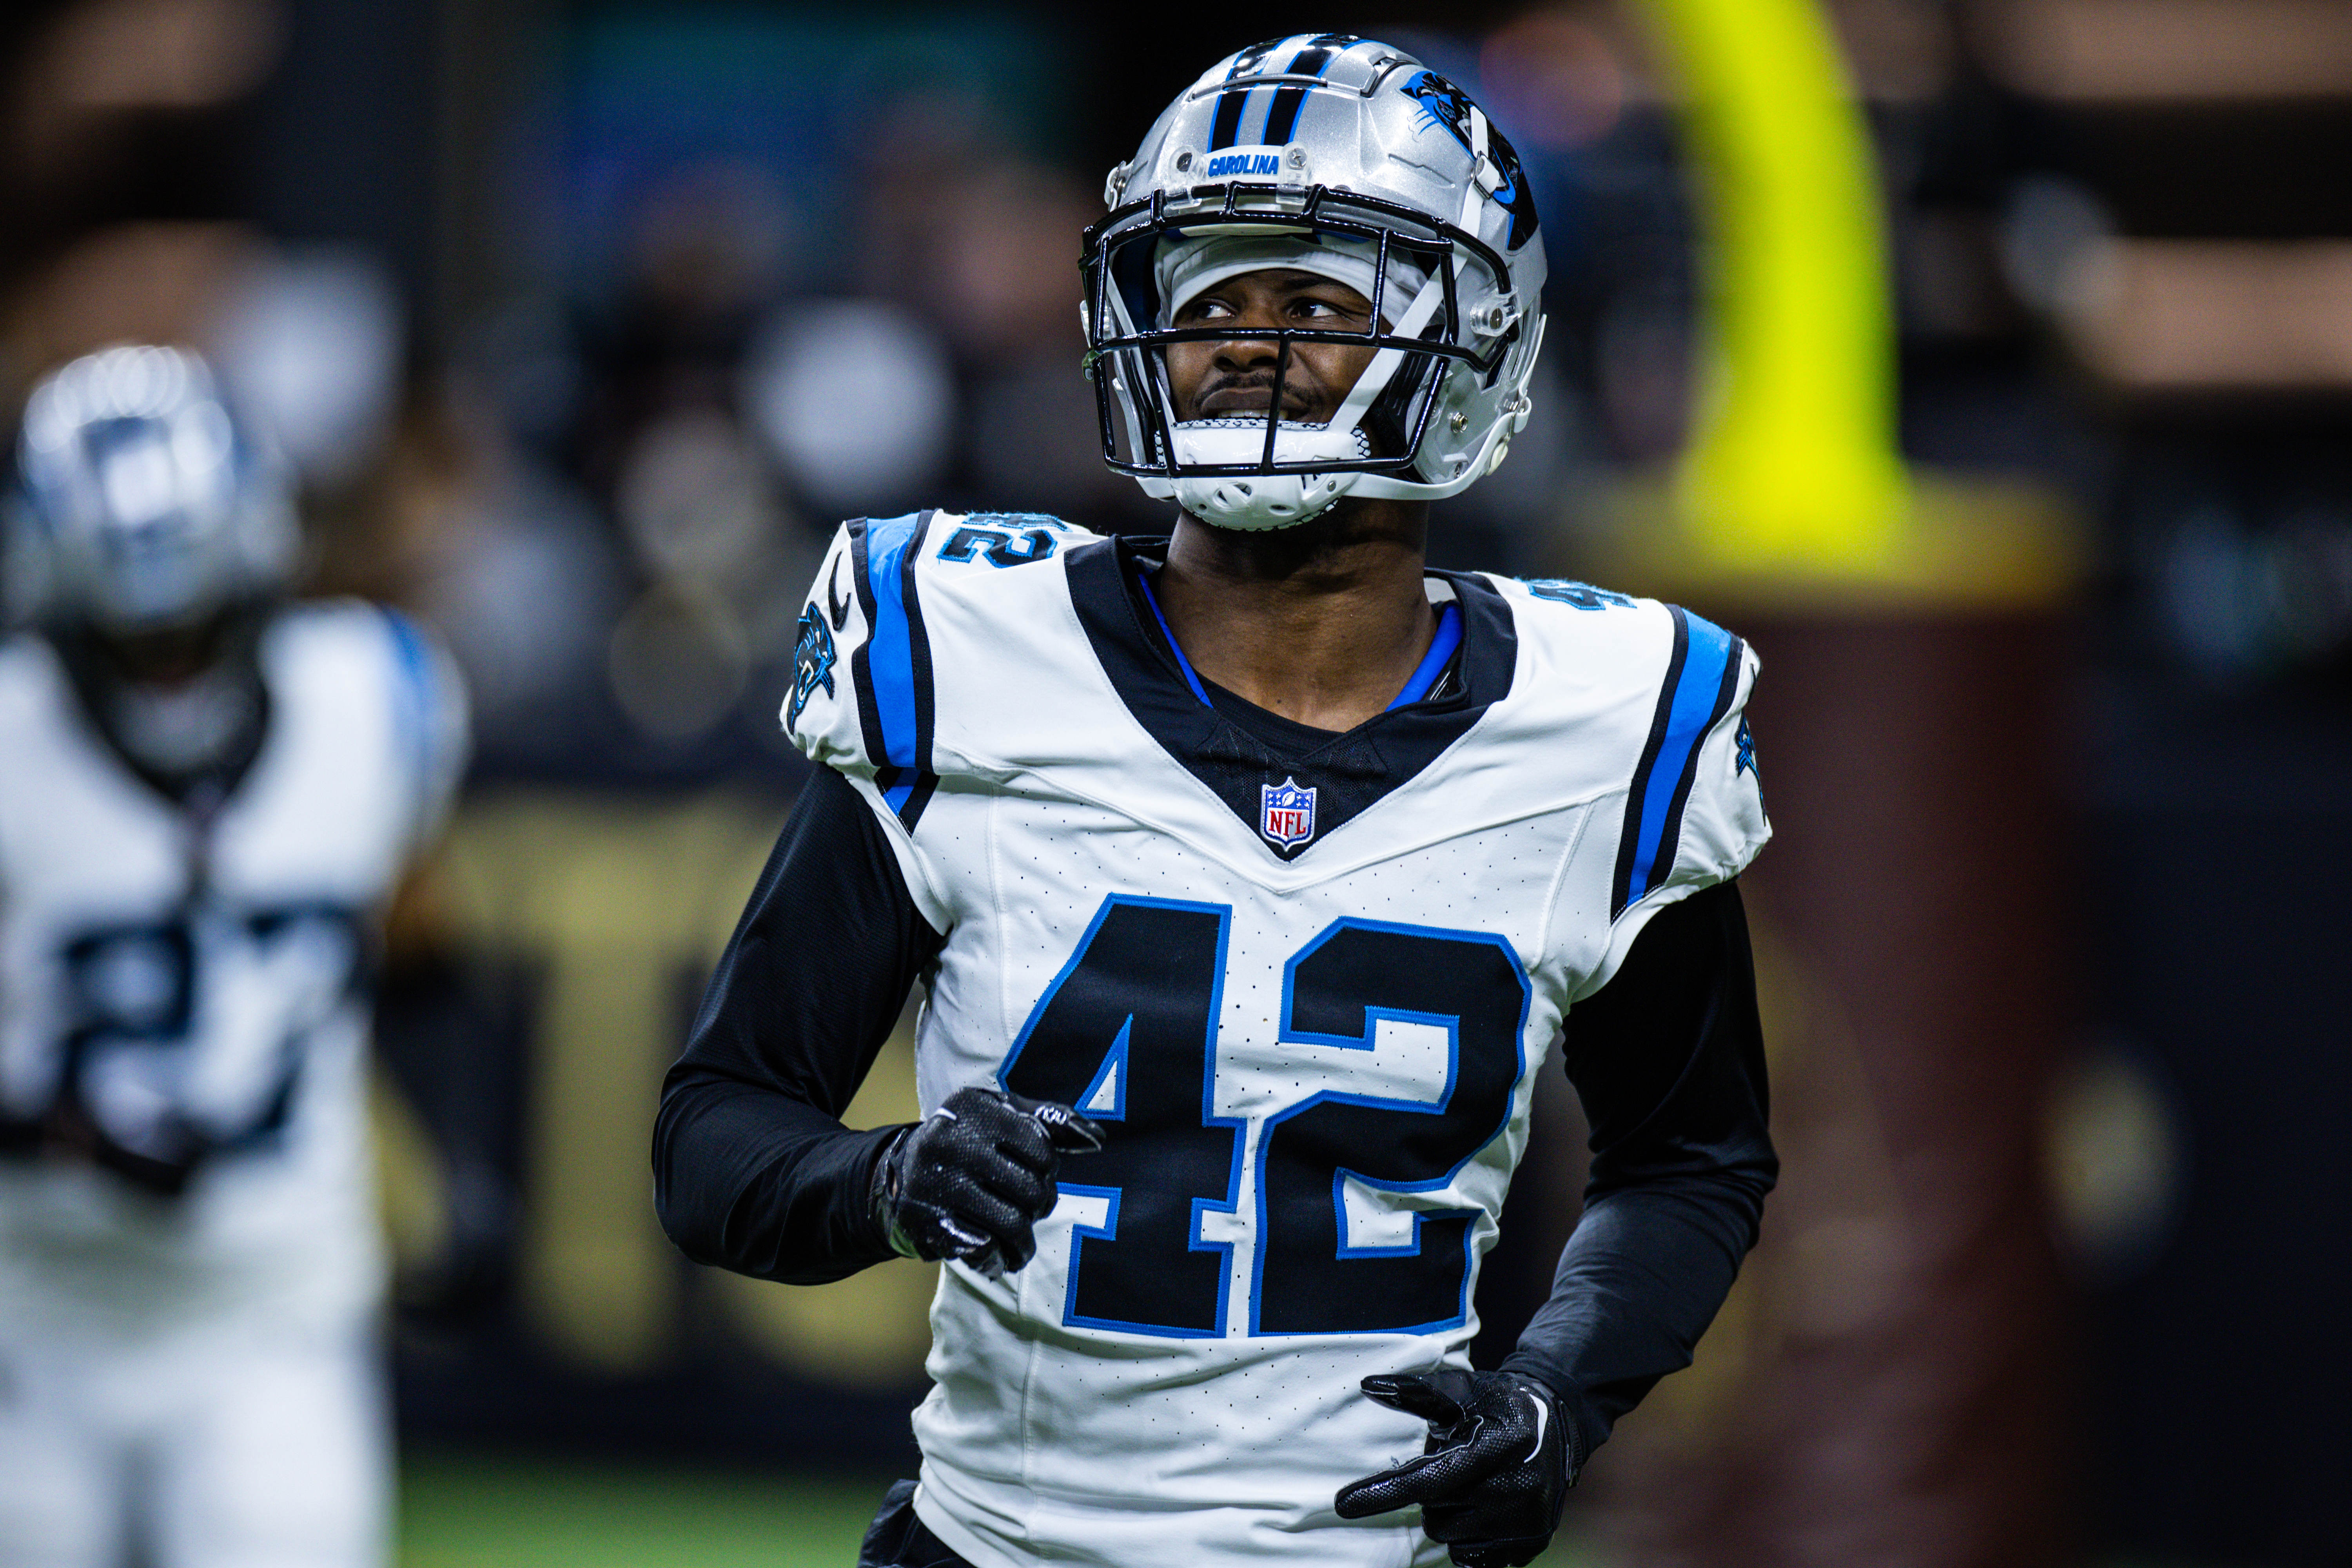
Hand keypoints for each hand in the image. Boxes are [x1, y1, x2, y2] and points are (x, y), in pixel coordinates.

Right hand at [871, 1086, 1102, 1277]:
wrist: (904, 1172)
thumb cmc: (969, 1140)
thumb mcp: (1004, 1115)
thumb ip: (1051, 1122)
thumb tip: (1097, 1138)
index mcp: (975, 1109)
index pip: (1041, 1150)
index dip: (1048, 1170)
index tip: (1038, 1174)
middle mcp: (951, 1142)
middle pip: (1030, 1190)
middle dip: (1040, 1206)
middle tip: (1032, 1209)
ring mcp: (937, 1183)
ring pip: (1011, 1223)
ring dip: (1024, 1242)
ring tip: (1021, 1243)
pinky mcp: (926, 1220)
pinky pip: (983, 1247)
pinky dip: (999, 1256)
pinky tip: (999, 1254)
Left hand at [1334, 1368, 1578, 1567]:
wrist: (1559, 1421)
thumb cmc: (1498, 1403)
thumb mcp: (1460, 1389)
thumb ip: (1415, 1392)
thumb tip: (1367, 1386)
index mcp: (1494, 1448)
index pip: (1426, 1480)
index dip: (1383, 1492)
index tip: (1343, 1504)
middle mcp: (1514, 1489)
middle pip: (1435, 1514)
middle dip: (1432, 1495)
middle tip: (1454, 1469)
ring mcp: (1526, 1521)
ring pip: (1452, 1539)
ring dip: (1451, 1517)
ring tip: (1473, 1486)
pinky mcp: (1532, 1543)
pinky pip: (1475, 1559)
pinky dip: (1471, 1538)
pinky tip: (1485, 1510)